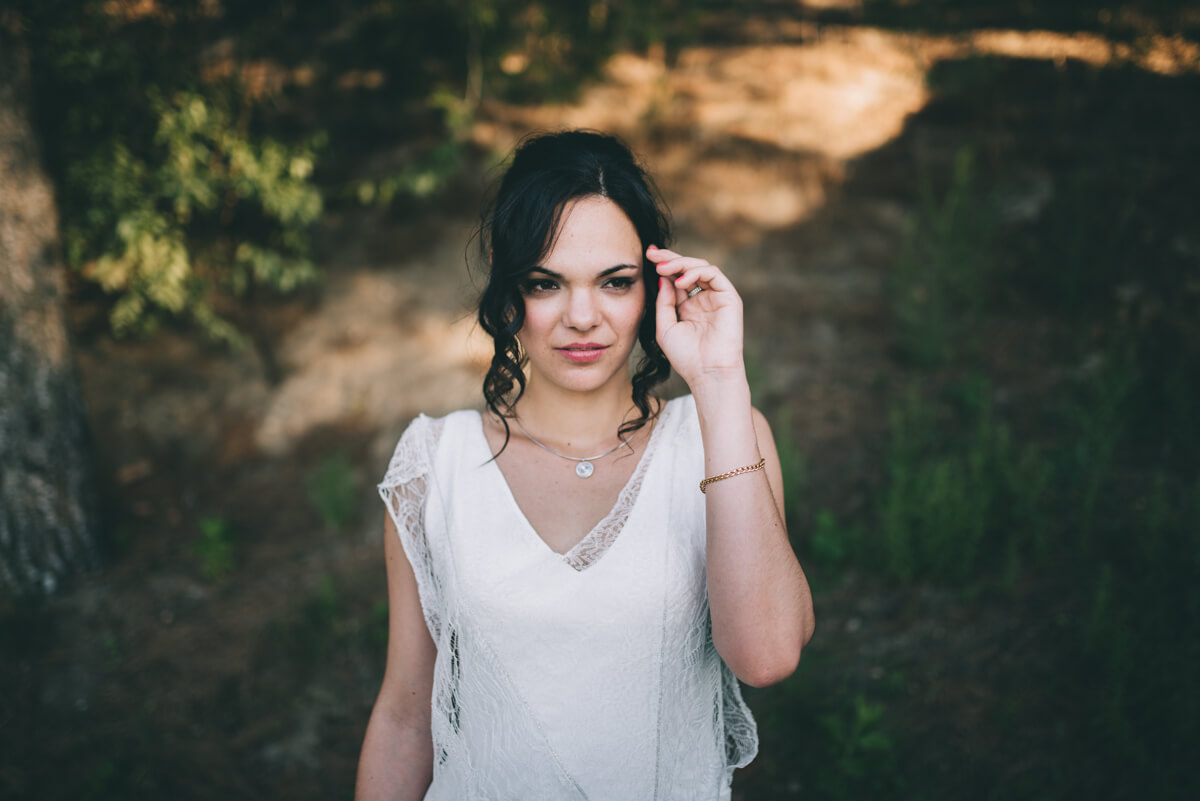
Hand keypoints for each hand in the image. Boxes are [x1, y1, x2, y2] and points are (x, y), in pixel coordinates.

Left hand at [649, 245, 744, 386]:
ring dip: (681, 264)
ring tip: (664, 268)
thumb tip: (664, 278)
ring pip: (701, 267)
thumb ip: (664, 302)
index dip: (663, 265)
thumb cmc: (686, 356)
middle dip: (670, 258)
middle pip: (688, 268)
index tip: (647, 255)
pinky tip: (680, 281)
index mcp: (688, 306)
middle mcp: (703, 299)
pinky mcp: (729, 298)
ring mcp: (717, 297)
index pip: (676, 278)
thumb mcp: (665, 327)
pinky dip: (696, 272)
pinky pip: (714, 274)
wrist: (707, 373)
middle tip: (652, 253)